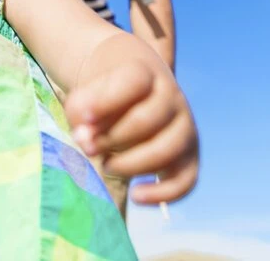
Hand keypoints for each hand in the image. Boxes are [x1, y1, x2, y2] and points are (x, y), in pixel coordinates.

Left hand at [65, 61, 198, 204]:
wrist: (136, 90)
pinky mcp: (190, 156)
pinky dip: (163, 193)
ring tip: (106, 165)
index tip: (84, 117)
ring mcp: (184, 126)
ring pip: (167, 149)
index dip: (105, 102)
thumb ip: (80, 111)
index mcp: (145, 73)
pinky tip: (135, 195)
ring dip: (131, 164)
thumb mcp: (88, 93)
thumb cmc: (105, 95)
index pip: (133, 82)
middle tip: (88, 147)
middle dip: (111, 139)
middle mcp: (171, 97)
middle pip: (146, 120)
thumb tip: (86, 140)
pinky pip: (186, 180)